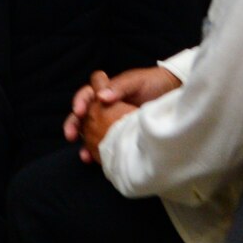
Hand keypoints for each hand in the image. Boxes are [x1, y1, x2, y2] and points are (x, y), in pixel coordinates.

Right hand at [63, 64, 179, 154]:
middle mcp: (104, 105)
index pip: (86, 95)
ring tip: (83, 154)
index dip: (80, 101)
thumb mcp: (136, 82)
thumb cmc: (153, 83)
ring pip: (90, 130)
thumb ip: (119, 87)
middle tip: (70, 134)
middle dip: (73, 124)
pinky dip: (98, 151)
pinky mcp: (119, 132)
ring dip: (83, 141)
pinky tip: (95, 160)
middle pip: (81, 114)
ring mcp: (110, 119)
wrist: (172, 93)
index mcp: (105, 91)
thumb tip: (101, 97)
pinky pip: (104, 141)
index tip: (80, 111)